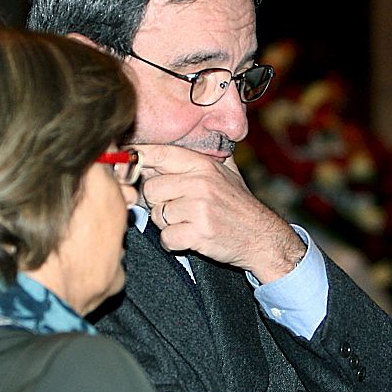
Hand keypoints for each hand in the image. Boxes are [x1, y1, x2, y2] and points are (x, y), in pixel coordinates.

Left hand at [136, 144, 305, 282]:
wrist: (262, 236)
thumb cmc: (239, 205)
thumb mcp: (226, 172)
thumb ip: (199, 157)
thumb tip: (158, 149)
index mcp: (204, 164)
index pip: (158, 153)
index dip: (137, 160)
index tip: (128, 166)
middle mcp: (201, 182)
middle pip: (151, 189)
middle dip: (159, 202)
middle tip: (179, 209)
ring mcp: (200, 207)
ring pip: (157, 214)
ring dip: (168, 224)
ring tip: (190, 223)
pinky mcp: (199, 232)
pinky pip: (166, 237)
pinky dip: (175, 242)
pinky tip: (191, 237)